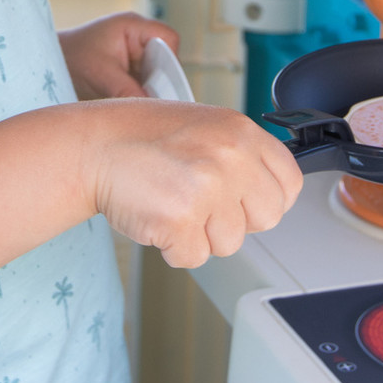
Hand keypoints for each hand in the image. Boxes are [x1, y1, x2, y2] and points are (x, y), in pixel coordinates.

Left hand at [58, 12, 177, 99]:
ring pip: (157, 76)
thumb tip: (149, 110)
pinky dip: (139, 96)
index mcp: (133, 26)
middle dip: (158, 81)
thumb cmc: (70, 58)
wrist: (48, 66)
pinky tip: (127, 104)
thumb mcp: (99, 75)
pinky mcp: (128, 72)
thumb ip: (126, 91)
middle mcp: (137, 39)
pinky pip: (145, 85)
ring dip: (148, 90)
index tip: (160, 84)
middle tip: (146, 99)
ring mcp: (134, 56)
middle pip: (166, 60)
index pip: (169, 39)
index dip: (170, 62)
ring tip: (131, 101)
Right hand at [89, 102, 303, 268]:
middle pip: (266, 218)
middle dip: (236, 219)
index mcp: (242, 132)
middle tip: (202, 202)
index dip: (266, 198)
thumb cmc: (141, 136)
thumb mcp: (205, 126)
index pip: (289, 183)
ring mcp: (207, 189)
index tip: (247, 201)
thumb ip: (241, 154)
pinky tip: (157, 216)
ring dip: (200, 234)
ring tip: (172, 202)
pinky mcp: (181, 220)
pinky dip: (173, 247)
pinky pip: (193, 256)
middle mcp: (231, 158)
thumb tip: (265, 189)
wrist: (93, 146)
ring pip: (229, 243)